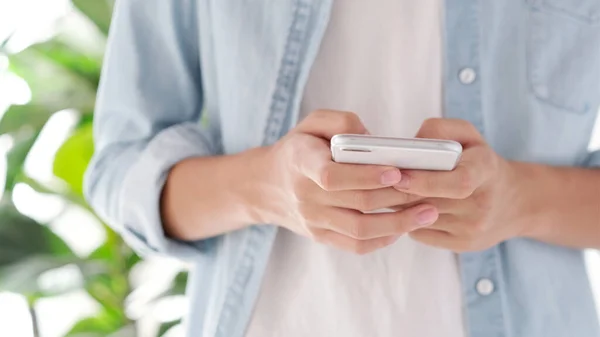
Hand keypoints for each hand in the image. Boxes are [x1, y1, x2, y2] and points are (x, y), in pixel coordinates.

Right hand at [255, 110, 437, 253]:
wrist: (267, 186)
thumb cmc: (299, 148)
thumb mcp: (312, 123)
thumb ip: (342, 122)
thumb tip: (374, 141)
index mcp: (301, 162)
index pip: (332, 176)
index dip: (366, 176)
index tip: (396, 172)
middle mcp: (305, 195)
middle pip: (357, 203)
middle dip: (397, 198)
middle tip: (430, 190)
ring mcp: (313, 219)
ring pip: (360, 230)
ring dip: (399, 223)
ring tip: (428, 213)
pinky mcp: (320, 236)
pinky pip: (355, 245)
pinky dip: (383, 239)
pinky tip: (403, 228)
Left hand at [393, 119, 525, 251]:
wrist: (514, 203)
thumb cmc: (479, 162)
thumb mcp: (469, 136)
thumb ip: (440, 130)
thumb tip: (411, 142)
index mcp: (487, 170)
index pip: (459, 182)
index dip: (425, 180)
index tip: (399, 175)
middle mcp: (483, 203)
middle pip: (431, 201)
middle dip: (399, 192)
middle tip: (376, 182)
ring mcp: (473, 228)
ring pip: (421, 219)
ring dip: (398, 206)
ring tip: (386, 192)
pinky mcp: (462, 245)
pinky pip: (422, 234)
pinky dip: (407, 221)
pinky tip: (404, 208)